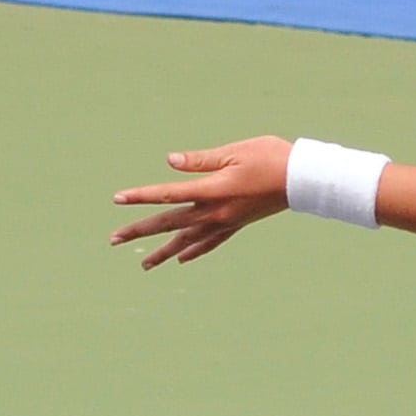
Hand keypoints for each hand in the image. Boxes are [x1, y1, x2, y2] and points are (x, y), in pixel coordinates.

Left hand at [111, 138, 291, 269]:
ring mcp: (226, 221)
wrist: (302, 180)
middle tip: (113, 240)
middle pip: (170, 223)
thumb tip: (170, 162)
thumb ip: (200, 160)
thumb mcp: (234, 151)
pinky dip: (193, 251)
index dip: (141, 196)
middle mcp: (215, 211)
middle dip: (140, 231)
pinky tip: (180, 259)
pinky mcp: (236, 225)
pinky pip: (210, 243)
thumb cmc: (270, 157)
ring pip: (187, 240)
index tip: (118, 199)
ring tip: (142, 264)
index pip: (168, 194)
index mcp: (212, 190)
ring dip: (162, 251)